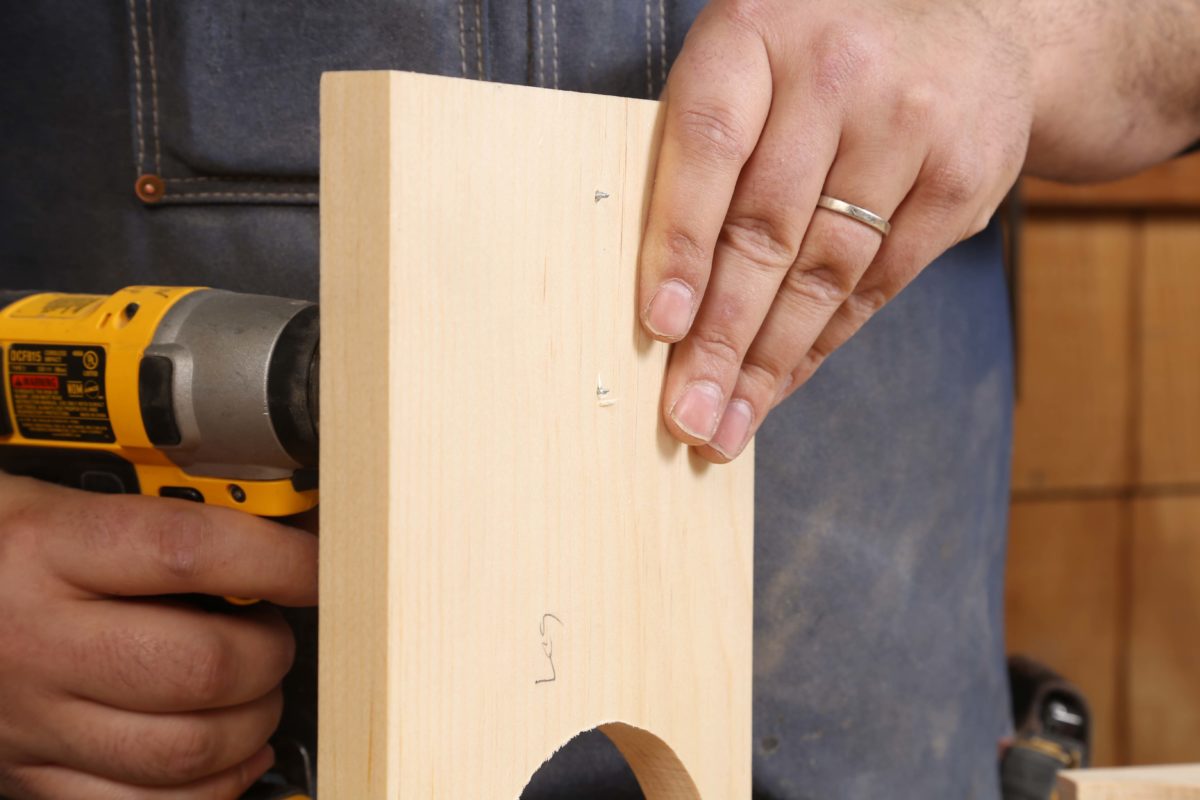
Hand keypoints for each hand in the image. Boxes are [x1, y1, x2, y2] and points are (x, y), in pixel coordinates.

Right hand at [0, 475, 317, 798]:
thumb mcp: (47, 498)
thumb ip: (148, 512)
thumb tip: (268, 521)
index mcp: (42, 548)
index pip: (190, 551)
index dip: (280, 559)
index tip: (320, 564)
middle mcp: (35, 639)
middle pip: (201, 667)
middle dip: (273, 652)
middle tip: (280, 630)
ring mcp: (32, 721)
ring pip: (184, 750)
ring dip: (253, 724)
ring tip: (257, 690)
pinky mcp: (30, 777)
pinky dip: (211, 790)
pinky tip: (226, 755)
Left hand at [640, 0, 1031, 460]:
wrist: (974, 32)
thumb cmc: (820, 66)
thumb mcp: (752, 68)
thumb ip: (702, 156)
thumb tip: (660, 300)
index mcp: (757, 31)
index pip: (707, 145)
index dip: (678, 243)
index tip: (660, 326)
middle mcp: (835, 70)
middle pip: (766, 227)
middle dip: (720, 337)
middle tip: (687, 415)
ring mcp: (907, 125)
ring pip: (823, 271)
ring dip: (768, 361)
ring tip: (726, 422)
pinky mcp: (959, 181)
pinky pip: (877, 285)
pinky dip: (821, 345)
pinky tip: (782, 384)